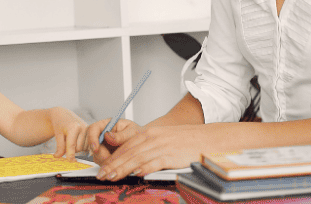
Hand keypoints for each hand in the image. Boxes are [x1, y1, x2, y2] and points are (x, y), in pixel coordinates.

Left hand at [47, 107, 87, 159]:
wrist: (63, 115)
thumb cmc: (59, 124)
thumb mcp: (57, 135)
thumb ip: (59, 146)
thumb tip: (58, 156)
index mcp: (73, 127)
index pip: (72, 145)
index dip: (70, 154)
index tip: (70, 161)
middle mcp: (83, 128)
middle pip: (78, 149)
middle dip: (72, 149)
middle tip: (66, 142)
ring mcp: (88, 130)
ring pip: (83, 148)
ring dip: (77, 148)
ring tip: (72, 139)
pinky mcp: (91, 132)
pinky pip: (87, 146)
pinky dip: (82, 146)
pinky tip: (78, 140)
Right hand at [86, 118, 140, 164]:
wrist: (143, 143)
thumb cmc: (137, 134)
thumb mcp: (132, 132)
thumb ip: (120, 135)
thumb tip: (107, 136)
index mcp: (107, 125)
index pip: (93, 129)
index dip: (92, 138)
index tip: (96, 148)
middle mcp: (102, 135)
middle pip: (92, 144)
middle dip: (100, 154)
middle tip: (110, 158)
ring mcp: (102, 146)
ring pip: (96, 155)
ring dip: (105, 160)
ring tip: (119, 160)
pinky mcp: (104, 156)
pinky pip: (101, 162)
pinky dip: (108, 165)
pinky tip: (117, 163)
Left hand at [94, 124, 209, 180]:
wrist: (210, 138)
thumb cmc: (187, 142)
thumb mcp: (164, 140)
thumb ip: (148, 148)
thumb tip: (135, 163)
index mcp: (149, 133)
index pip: (126, 147)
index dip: (112, 158)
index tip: (102, 167)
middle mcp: (153, 138)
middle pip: (128, 152)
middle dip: (112, 164)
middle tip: (100, 175)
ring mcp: (162, 146)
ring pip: (137, 158)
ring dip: (122, 168)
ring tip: (111, 176)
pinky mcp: (172, 155)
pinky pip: (156, 161)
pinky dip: (145, 168)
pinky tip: (136, 174)